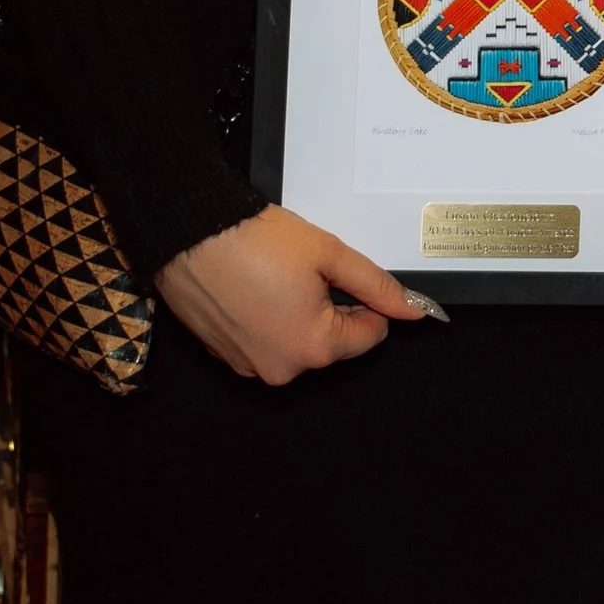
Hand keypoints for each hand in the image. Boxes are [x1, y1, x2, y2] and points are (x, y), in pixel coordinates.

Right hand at [156, 204, 433, 384]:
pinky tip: (254, 287)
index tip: (346, 275)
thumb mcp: (329, 254)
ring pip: (297, 341)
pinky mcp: (225, 357)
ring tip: (275, 276)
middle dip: (329, 307)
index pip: (369, 336)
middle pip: (331, 342)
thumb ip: (376, 285)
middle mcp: (281, 370)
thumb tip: (412, 309)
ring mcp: (249, 367)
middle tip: (305, 270)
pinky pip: (265, 342)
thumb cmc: (256, 241)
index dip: (366, 301)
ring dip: (297, 313)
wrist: (190, 234)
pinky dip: (267, 319)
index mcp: (313, 348)